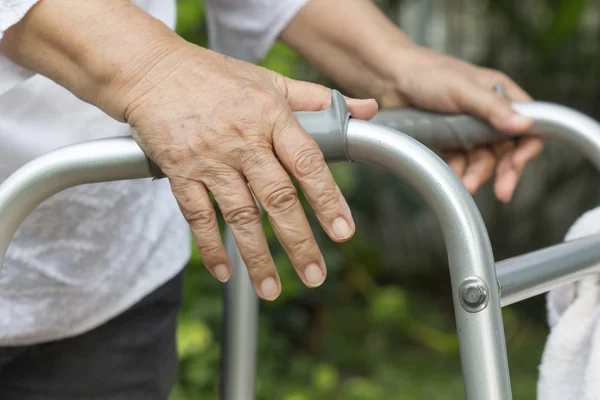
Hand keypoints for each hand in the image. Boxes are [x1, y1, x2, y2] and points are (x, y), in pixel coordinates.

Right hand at [119, 44, 377, 299]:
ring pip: (239, 214)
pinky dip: (210, 246)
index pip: (307, 162)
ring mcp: (209, 158)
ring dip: (257, 256)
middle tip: (315, 275)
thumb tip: (368, 110)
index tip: (343, 232)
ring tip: (271, 289)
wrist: (150, 69)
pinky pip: (196, 215)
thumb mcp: (270, 80)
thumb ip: (318, 100)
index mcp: (271, 116)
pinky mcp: (178, 170)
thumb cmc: (215, 76)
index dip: (328, 199)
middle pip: (277, 198)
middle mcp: (242, 139)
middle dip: (298, 242)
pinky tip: (224, 272)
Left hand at [374, 46, 542, 201]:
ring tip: (466, 185)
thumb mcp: (462, 89)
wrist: (389, 78)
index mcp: (500, 94)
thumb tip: (523, 125)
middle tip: (502, 191)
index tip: (517, 164)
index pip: (529, 124)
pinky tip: (452, 180)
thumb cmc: (427, 73)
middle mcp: (488, 113)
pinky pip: (459, 163)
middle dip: (504, 170)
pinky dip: (457, 173)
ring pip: (482, 159)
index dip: (527, 147)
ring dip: (477, 174)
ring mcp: (468, 129)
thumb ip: (492, 108)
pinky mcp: (448, 142)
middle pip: (506, 149)